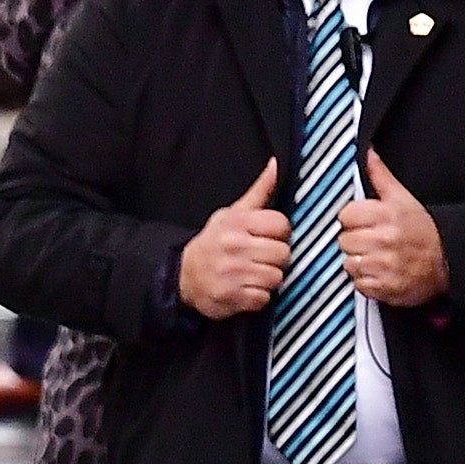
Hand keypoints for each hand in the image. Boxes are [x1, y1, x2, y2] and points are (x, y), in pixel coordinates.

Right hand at [179, 159, 289, 318]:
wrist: (182, 276)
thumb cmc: (214, 242)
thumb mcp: (232, 213)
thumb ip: (260, 191)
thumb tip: (276, 164)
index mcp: (238, 223)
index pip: (282, 226)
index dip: (279, 234)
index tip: (268, 238)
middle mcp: (234, 247)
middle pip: (282, 254)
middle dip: (275, 259)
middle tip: (260, 259)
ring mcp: (232, 274)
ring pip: (275, 277)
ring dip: (267, 279)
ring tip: (252, 274)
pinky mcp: (229, 297)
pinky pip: (263, 299)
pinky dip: (257, 298)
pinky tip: (245, 289)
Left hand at [339, 150, 448, 307]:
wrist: (446, 261)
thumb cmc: (422, 230)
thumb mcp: (403, 198)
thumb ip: (380, 177)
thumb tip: (368, 153)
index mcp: (387, 214)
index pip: (345, 215)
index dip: (353, 219)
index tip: (364, 222)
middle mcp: (384, 239)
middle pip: (343, 240)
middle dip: (355, 240)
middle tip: (372, 240)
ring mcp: (383, 265)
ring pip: (347, 263)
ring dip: (358, 261)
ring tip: (376, 256)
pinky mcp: (382, 287)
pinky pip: (357, 284)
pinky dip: (365, 281)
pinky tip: (379, 271)